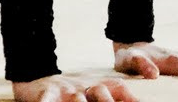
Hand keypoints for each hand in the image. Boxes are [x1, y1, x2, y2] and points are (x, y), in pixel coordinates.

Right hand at [12, 74, 140, 101]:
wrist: (39, 78)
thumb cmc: (71, 93)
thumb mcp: (93, 92)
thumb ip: (114, 95)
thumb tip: (138, 101)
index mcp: (97, 87)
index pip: (117, 89)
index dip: (129, 97)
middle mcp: (84, 87)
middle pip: (100, 92)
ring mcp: (65, 91)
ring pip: (76, 99)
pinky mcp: (47, 92)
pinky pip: (47, 99)